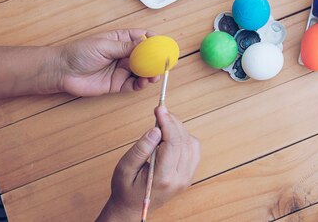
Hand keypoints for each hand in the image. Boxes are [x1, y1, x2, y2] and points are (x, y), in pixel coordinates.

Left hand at [55, 30, 159, 96]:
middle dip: (157, 60)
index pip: (143, 37)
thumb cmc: (79, 53)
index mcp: (121, 40)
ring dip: (151, 73)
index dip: (155, 40)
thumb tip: (146, 43)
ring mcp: (121, 69)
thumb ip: (127, 47)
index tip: (164, 45)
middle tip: (165, 64)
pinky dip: (141, 84)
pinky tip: (144, 82)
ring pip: (142, 71)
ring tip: (155, 76)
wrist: (62, 71)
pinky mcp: (117, 84)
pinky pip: (134, 84)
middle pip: (146, 56)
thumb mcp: (105, 46)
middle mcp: (124, 54)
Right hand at [97, 107, 200, 221]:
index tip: (159, 108)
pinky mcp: (189, 175)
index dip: (168, 122)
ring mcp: (187, 178)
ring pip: (192, 144)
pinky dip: (184, 137)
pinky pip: (193, 150)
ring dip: (179, 129)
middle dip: (173, 122)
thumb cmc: (125, 189)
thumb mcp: (124, 168)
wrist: (132, 209)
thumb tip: (156, 130)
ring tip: (163, 122)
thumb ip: (141, 149)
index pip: (173, 144)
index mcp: (163, 178)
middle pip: (184, 141)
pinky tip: (171, 135)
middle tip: (160, 111)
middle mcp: (180, 179)